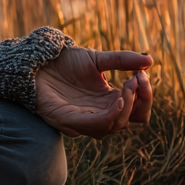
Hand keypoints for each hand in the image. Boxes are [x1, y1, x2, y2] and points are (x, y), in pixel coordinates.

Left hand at [35, 47, 152, 137]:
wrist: (34, 60)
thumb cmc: (62, 61)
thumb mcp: (96, 59)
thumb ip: (121, 60)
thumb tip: (150, 60)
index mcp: (107, 102)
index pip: (138, 110)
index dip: (145, 96)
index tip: (143, 75)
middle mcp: (99, 114)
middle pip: (132, 120)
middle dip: (140, 101)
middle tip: (139, 80)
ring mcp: (84, 120)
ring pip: (116, 125)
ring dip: (128, 106)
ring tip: (130, 85)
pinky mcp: (69, 121)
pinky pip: (96, 125)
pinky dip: (111, 115)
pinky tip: (119, 99)